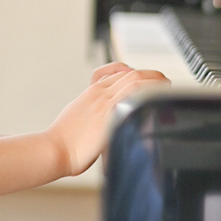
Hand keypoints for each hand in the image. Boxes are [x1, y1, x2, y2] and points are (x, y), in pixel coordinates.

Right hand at [46, 62, 168, 176]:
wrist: (55, 148)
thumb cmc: (64, 140)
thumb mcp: (77, 117)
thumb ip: (93, 114)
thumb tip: (103, 123)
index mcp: (92, 92)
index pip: (118, 71)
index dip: (137, 72)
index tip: (148, 80)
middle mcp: (99, 94)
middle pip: (130, 73)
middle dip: (150, 75)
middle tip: (163, 83)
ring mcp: (104, 103)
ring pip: (134, 81)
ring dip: (154, 82)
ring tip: (166, 89)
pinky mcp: (108, 117)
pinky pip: (131, 99)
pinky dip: (147, 97)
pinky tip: (157, 102)